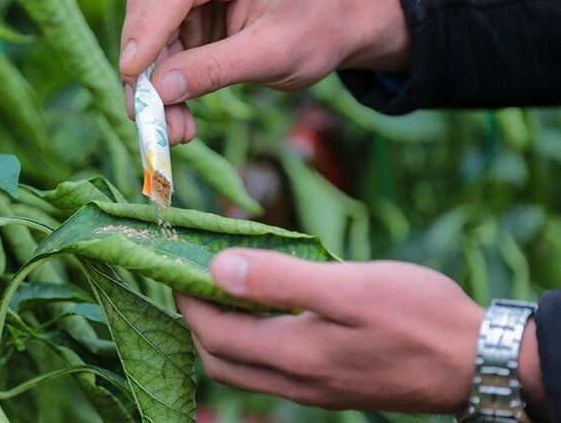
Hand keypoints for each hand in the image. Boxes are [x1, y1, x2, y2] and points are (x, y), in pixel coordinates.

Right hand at [120, 0, 409, 144]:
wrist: (333, 29)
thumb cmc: (315, 31)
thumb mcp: (271, 55)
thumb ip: (216, 69)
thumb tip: (161, 91)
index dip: (148, 31)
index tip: (132, 74)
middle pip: (151, 11)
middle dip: (145, 69)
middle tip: (148, 119)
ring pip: (151, 37)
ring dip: (155, 87)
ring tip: (174, 131)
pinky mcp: (189, 17)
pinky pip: (163, 53)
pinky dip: (167, 88)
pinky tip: (179, 120)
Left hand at [176, 249, 489, 413]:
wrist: (475, 361)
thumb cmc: (418, 316)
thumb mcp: (350, 286)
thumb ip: (280, 280)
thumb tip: (218, 269)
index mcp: (295, 354)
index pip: (214, 333)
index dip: (189, 300)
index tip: (179, 265)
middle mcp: (296, 381)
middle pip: (220, 358)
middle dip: (197, 319)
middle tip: (196, 278)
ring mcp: (313, 388)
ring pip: (243, 368)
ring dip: (223, 332)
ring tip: (226, 290)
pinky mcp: (330, 386)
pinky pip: (270, 370)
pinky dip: (253, 341)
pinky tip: (268, 311)